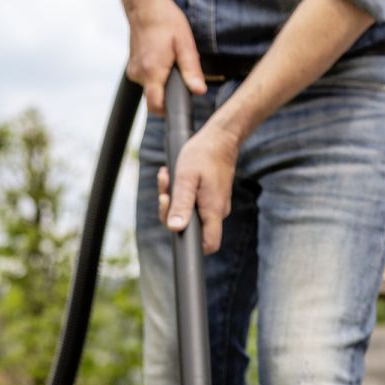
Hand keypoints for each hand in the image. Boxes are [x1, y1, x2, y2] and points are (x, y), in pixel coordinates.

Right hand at [125, 0, 205, 115]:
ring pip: (151, 88)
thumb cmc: (164, 19)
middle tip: (179, 72)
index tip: (178, 104)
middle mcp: (139, 74)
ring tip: (170, 58)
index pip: (155, 106)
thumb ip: (191, 70)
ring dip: (162, 80)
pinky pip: (146, 78)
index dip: (167, 111)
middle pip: (155, 98)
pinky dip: (156, 73)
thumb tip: (199, 91)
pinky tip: (161, 56)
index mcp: (152, 71)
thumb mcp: (185, 43)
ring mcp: (133, 71)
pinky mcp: (132, 67)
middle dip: (168, 92)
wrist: (143, 3)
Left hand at [157, 118, 240, 253]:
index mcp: (213, 211)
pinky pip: (192, 202)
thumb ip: (181, 204)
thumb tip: (175, 228)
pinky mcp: (210, 197)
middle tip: (165, 191)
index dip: (192, 246)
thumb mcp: (186, 178)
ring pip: (189, 213)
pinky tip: (172, 177)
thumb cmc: (204, 154)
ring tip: (167, 177)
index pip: (208, 245)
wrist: (220, 137)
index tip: (175, 225)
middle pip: (192, 228)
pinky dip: (179, 192)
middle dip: (171, 211)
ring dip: (173, 198)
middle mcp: (216, 212)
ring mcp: (214, 205)